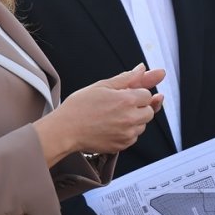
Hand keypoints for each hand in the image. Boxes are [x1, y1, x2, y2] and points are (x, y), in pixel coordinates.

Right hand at [35, 63, 165, 163]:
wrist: (65, 130)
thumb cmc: (79, 106)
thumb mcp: (102, 86)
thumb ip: (127, 77)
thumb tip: (143, 68)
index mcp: (127, 100)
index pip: (147, 95)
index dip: (136, 93)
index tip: (124, 95)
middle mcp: (130, 118)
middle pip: (149, 111)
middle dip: (139, 107)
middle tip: (120, 106)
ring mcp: (127, 134)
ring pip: (142, 125)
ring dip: (134, 120)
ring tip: (113, 116)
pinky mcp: (122, 145)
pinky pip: (133, 137)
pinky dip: (127, 132)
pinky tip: (111, 127)